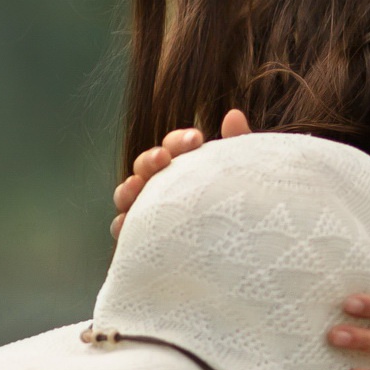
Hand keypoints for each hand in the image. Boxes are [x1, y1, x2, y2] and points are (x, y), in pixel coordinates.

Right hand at [110, 108, 251, 238]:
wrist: (248, 254)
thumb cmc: (245, 210)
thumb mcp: (246, 177)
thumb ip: (239, 146)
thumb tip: (232, 115)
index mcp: (186, 168)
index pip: (174, 147)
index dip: (179, 141)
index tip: (197, 139)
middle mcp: (164, 188)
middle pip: (146, 167)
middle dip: (150, 159)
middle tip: (163, 158)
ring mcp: (151, 213)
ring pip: (129, 195)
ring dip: (128, 188)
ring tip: (136, 186)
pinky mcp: (144, 240)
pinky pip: (125, 231)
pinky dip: (122, 224)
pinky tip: (126, 223)